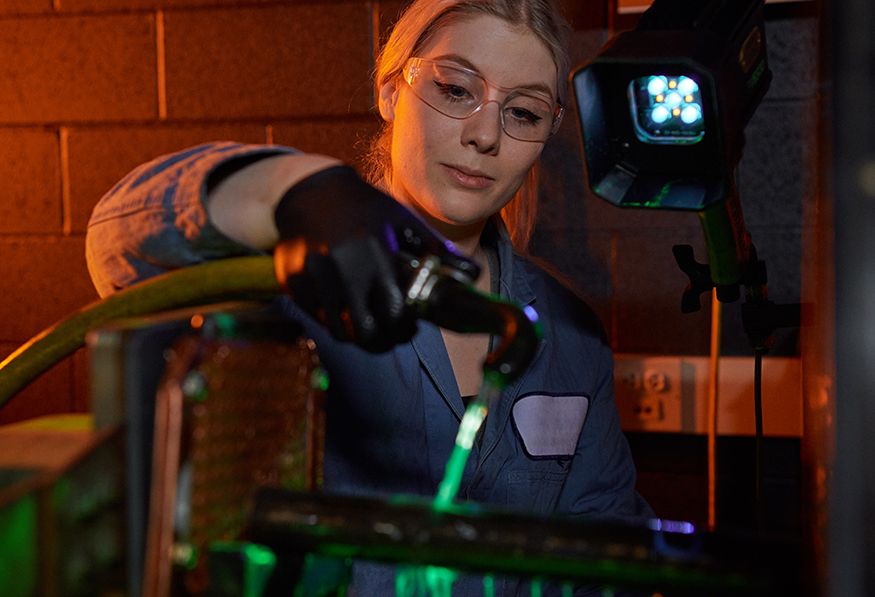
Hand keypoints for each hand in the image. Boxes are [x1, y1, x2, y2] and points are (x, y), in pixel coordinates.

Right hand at [272, 165, 478, 351]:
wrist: (310, 191)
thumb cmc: (366, 209)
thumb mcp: (404, 221)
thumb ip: (437, 250)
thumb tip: (471, 275)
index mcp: (377, 252)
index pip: (395, 315)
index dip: (404, 329)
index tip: (407, 325)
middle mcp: (343, 266)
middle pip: (367, 333)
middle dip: (383, 339)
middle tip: (388, 332)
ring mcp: (314, 275)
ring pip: (340, 332)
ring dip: (358, 335)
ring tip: (368, 322)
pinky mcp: (291, 281)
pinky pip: (317, 318)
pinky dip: (333, 320)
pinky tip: (344, 305)